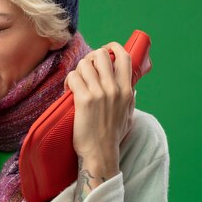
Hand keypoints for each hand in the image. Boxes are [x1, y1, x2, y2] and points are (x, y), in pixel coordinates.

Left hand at [64, 42, 135, 177]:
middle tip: (85, 69)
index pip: (124, 57)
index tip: (105, 50)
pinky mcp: (84, 100)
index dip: (113, 48)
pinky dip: (69, 81)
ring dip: (77, 70)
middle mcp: (114, 89)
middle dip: (91, 57)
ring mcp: (99, 93)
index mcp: (127, 90)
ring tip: (76, 82)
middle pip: (101, 55)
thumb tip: (132, 89)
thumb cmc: (113, 136)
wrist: (100, 153)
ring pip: (84, 64)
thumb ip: (130, 100)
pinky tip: (68, 90)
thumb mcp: (128, 115)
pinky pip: (73, 77)